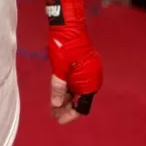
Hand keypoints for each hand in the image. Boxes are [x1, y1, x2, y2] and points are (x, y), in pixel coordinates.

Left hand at [43, 0, 102, 123]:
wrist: (70, 26)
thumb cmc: (65, 47)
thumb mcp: (59, 70)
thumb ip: (59, 88)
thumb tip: (56, 104)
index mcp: (90, 84)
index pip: (82, 107)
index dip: (70, 115)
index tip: (58, 119)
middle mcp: (93, 79)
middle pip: (80, 100)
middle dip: (66, 107)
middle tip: (53, 112)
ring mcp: (89, 71)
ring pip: (78, 90)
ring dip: (67, 98)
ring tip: (54, 104)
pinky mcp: (85, 65)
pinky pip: (78, 81)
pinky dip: (69, 88)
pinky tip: (59, 91)